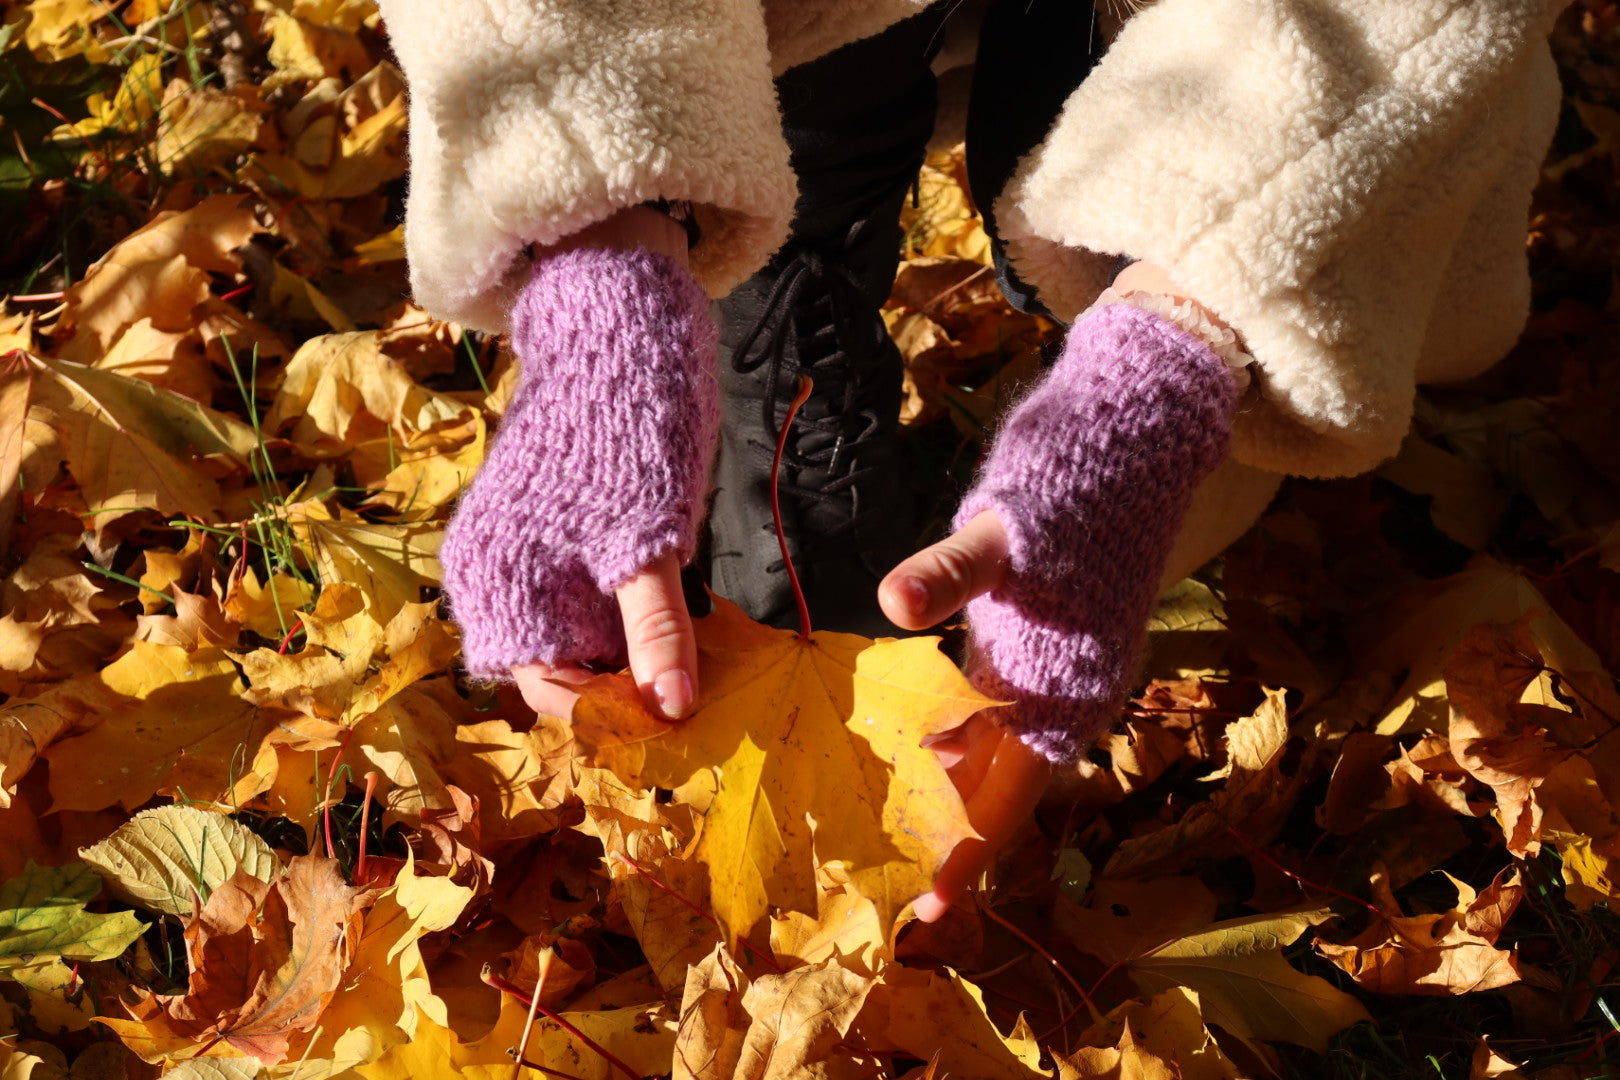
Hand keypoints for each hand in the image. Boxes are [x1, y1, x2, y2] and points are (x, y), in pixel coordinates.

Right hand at [441, 209, 715, 715]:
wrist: (621, 324)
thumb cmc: (628, 429)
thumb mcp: (649, 542)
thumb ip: (656, 631)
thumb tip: (672, 712)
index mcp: (498, 582)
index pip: (551, 689)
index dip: (615, 713)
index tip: (682, 721)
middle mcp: (498, 576)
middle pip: (568, 664)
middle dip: (632, 683)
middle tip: (706, 690)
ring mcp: (529, 551)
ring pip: (586, 632)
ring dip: (639, 649)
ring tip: (705, 653)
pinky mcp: (561, 529)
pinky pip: (595, 594)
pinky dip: (636, 609)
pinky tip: (687, 609)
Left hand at [878, 510, 1053, 921]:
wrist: (1130, 441)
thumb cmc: (1069, 492)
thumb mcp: (1002, 532)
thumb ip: (950, 572)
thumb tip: (894, 601)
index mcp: (1061, 694)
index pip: (1007, 798)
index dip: (966, 855)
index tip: (926, 907)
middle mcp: (1063, 699)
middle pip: (997, 788)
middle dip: (944, 830)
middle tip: (881, 868)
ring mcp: (1053, 674)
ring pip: (993, 752)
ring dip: (945, 783)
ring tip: (882, 816)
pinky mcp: (1039, 645)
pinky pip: (992, 712)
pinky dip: (951, 732)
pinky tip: (909, 734)